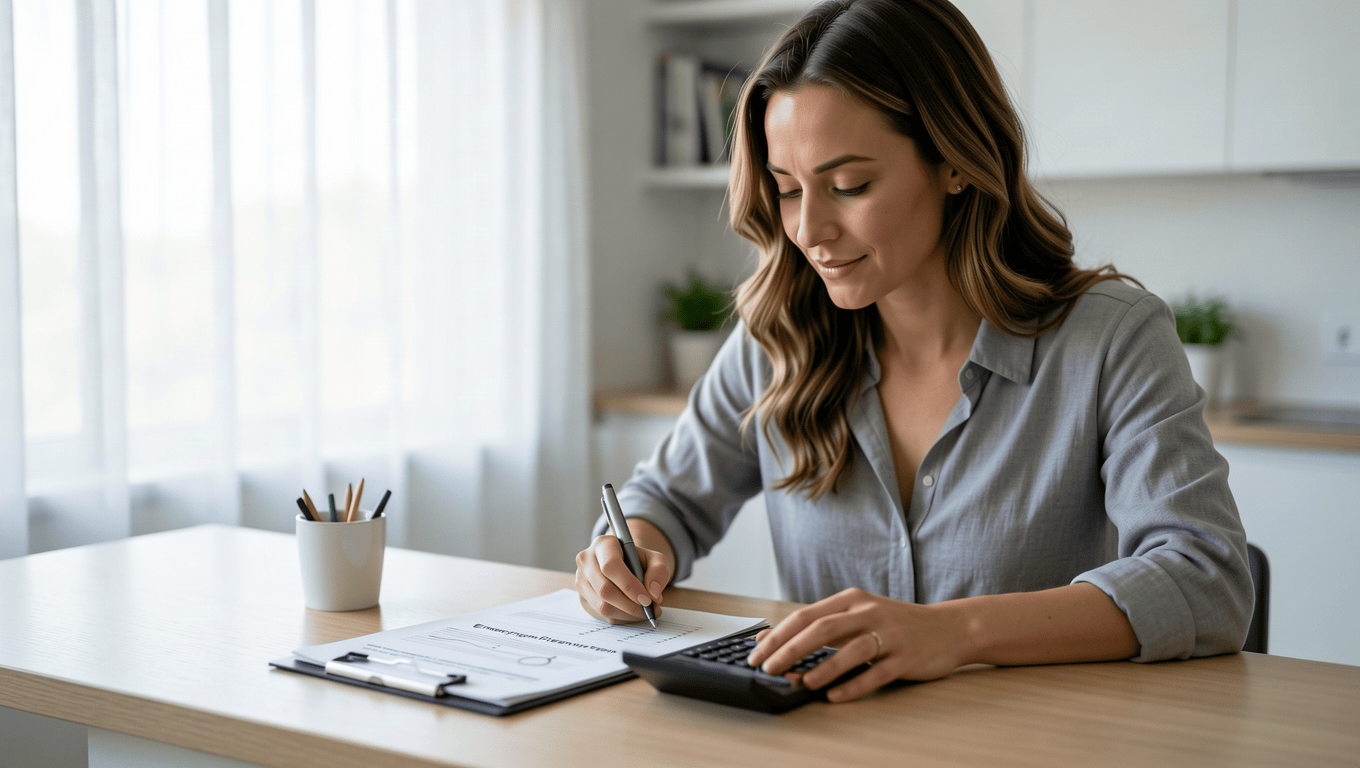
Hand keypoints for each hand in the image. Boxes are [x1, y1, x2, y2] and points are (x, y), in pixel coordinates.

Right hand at [575, 534, 672, 623]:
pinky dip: (621, 618)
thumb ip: (659, 571)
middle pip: (605, 590)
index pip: (611, 566)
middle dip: (631, 605)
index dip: (629, 586)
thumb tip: (652, 594)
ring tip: (645, 611)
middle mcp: (586, 560)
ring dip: (627, 614)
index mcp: (603, 544)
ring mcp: (581, 579)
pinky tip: (633, 613)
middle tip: (650, 610)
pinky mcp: (582, 596)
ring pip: (602, 605)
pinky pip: (601, 614)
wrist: (625, 563)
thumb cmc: (639, 560)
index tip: (647, 600)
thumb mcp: (656, 558)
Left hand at [745, 587, 966, 702]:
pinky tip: (834, 697)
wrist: (949, 628)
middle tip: (767, 669)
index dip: (778, 635)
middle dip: (789, 650)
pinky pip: (876, 673)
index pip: (805, 616)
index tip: (755, 653)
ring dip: (821, 668)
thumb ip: (821, 626)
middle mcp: (868, 613)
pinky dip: (853, 685)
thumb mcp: (858, 616)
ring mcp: (889, 635)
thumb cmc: (895, 624)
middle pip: (821, 629)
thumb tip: (771, 638)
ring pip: (849, 650)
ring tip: (800, 683)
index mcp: (852, 600)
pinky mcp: (906, 658)